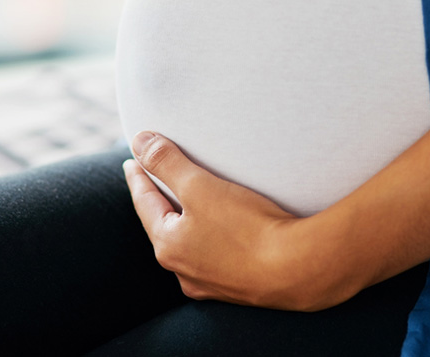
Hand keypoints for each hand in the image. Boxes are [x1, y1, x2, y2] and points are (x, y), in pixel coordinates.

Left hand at [125, 131, 357, 310]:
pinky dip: (214, 241)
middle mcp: (183, 270)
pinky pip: (217, 258)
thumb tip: (138, 142)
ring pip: (191, 246)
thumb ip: (166, 162)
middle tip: (157, 182)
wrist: (298, 270)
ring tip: (192, 207)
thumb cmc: (247, 227)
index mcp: (168, 245)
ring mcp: (211, 284)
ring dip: (188, 225)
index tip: (132, 161)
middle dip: (161, 202)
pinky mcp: (240, 288)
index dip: (139, 177)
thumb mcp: (200, 187)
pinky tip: (225, 237)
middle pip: (165, 226)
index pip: (145, 202)